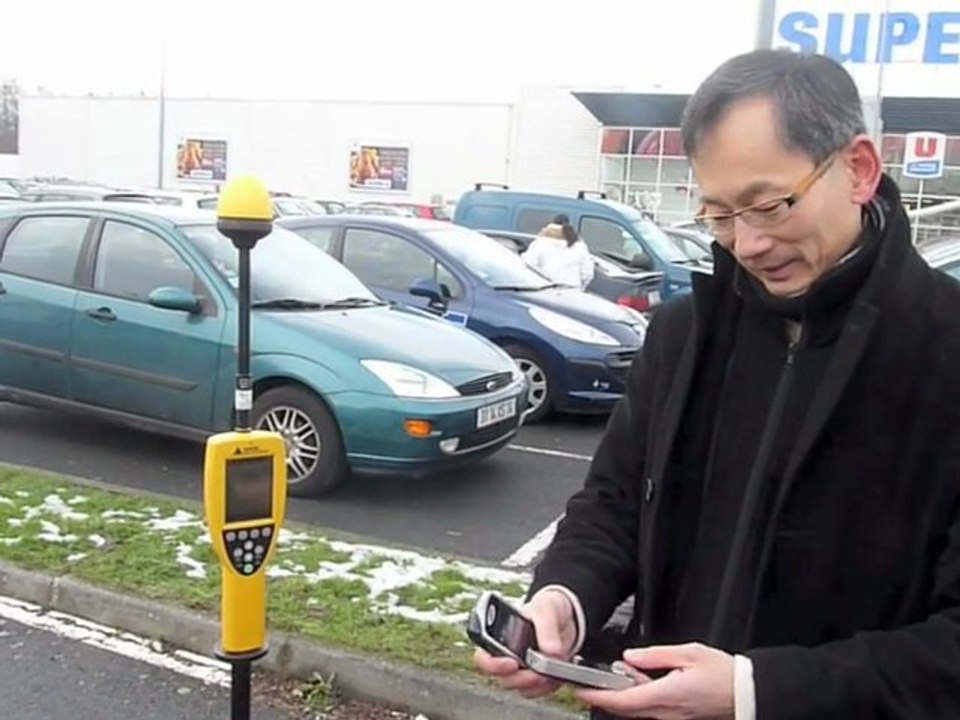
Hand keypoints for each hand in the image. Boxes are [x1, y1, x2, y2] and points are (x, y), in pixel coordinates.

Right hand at [472, 588, 578, 697]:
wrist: (567, 615)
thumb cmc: (547, 607)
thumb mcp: (547, 609)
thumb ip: (547, 627)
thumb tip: (551, 651)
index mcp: (499, 637)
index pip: (484, 658)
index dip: (492, 665)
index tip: (511, 663)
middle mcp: (507, 656)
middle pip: (504, 678)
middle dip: (521, 679)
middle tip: (537, 672)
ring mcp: (522, 669)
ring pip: (522, 688)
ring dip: (537, 684)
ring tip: (552, 671)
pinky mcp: (538, 678)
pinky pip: (540, 690)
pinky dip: (550, 686)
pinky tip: (559, 673)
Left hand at [575, 643, 734, 718]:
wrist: (747, 693)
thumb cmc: (723, 674)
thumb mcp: (688, 653)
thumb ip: (655, 655)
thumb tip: (630, 656)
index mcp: (666, 695)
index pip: (623, 700)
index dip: (598, 697)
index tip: (581, 690)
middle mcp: (666, 712)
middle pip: (625, 709)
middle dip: (604, 697)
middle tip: (588, 684)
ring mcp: (672, 718)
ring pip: (637, 711)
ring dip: (622, 697)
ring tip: (615, 678)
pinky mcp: (678, 717)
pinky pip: (651, 711)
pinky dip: (638, 699)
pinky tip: (640, 683)